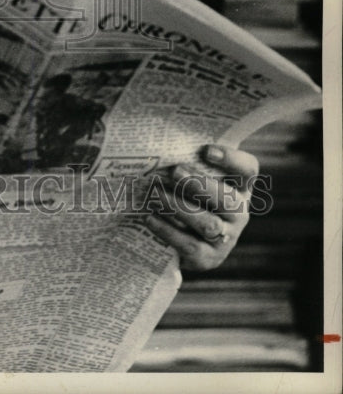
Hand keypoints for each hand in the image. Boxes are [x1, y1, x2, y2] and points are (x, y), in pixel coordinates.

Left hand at [146, 144, 258, 271]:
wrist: (182, 240)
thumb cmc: (187, 195)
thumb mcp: (193, 178)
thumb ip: (187, 160)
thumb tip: (157, 139)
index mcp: (239, 187)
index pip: (248, 170)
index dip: (231, 159)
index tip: (206, 149)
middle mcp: (239, 213)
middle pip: (228, 200)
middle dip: (199, 185)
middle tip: (173, 171)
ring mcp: (226, 238)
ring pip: (208, 224)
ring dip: (180, 207)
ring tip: (155, 194)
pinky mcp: (209, 258)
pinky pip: (189, 245)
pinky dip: (167, 230)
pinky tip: (149, 217)